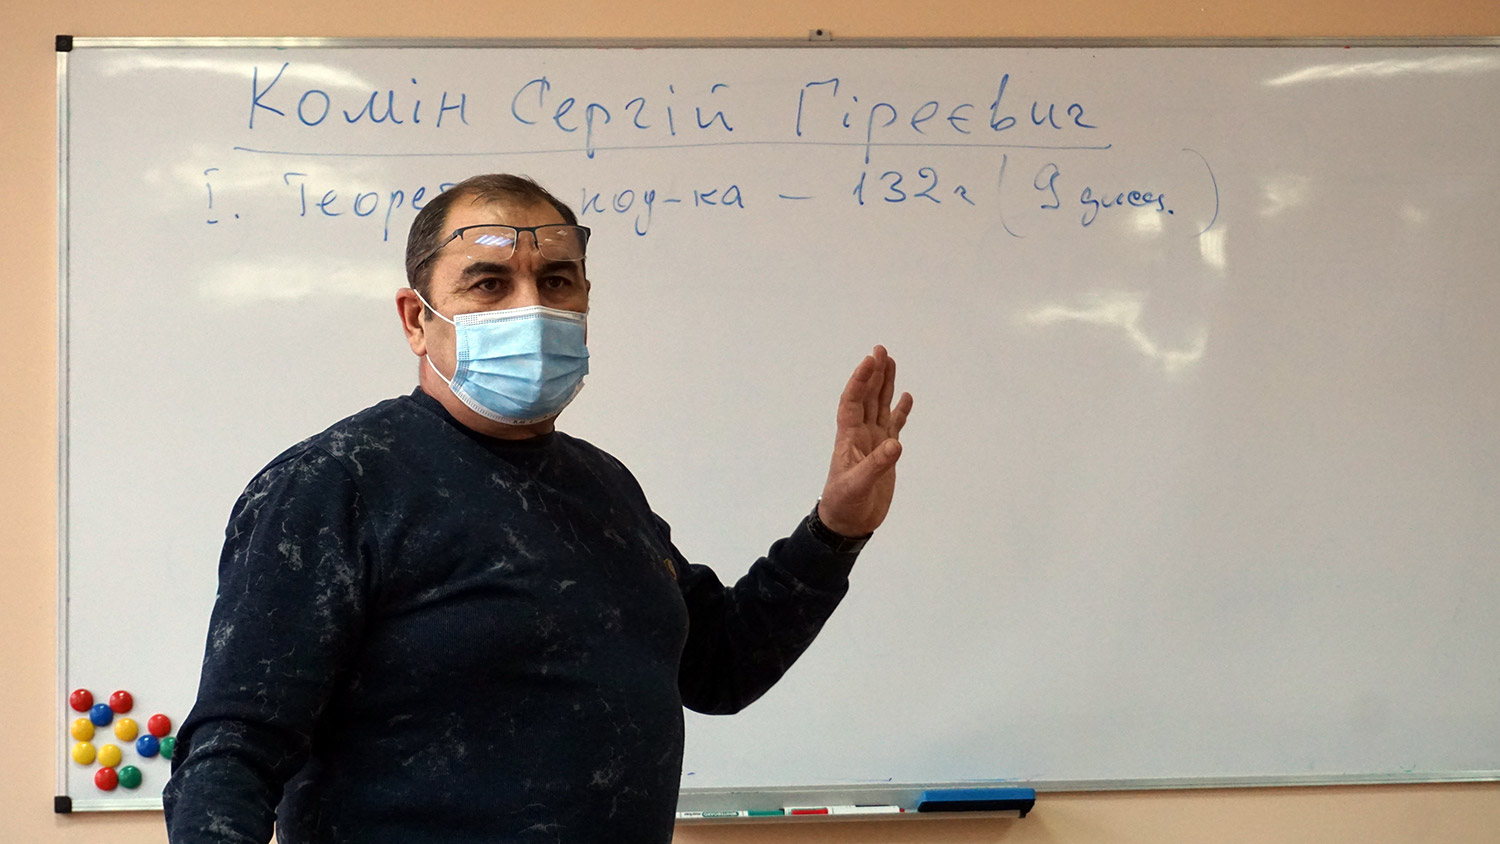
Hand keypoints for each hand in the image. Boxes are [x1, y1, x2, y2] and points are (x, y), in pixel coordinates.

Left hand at [817, 345, 913, 536]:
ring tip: (891, 362)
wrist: (847, 522)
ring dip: (884, 385)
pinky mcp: (884, 453)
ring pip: (879, 406)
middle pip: (867, 397)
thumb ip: (876, 466)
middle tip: (881, 350)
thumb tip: (895, 444)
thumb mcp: (858, 486)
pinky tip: (906, 397)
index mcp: (849, 438)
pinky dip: (900, 411)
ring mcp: (873, 442)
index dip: (860, 380)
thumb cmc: (845, 504)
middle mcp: (860, 434)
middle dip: (873, 374)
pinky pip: (893, 425)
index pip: (853, 402)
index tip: (871, 360)